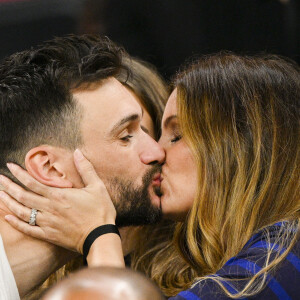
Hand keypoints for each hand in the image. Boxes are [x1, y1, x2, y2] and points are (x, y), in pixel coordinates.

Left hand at [0, 149, 115, 253]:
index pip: (33, 182)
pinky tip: (7, 217)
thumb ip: (86, 168)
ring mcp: (47, 223)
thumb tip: (77, 152)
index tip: (9, 166)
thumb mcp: (97, 186)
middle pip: (23, 196)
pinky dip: (15, 223)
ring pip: (22, 212)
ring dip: (9, 202)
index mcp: (59, 195)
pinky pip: (27, 229)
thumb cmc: (100, 211)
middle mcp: (49, 208)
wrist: (100, 236)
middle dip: (8, 186)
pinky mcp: (48, 235)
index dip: (19, 174)